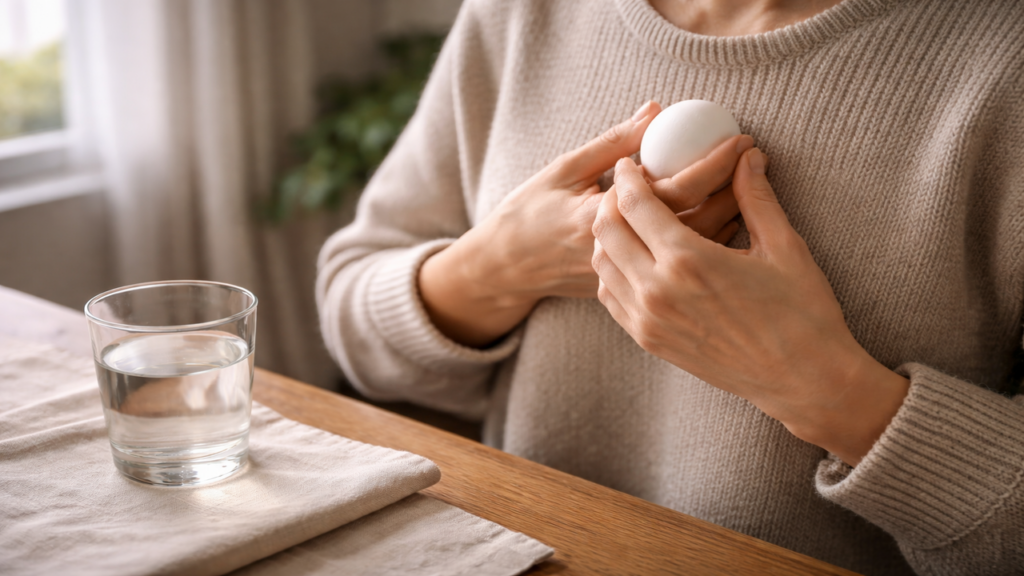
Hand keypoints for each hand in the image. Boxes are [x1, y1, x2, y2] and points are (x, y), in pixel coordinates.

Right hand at [419, 101, 750, 347]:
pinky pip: (683, 267)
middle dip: (734, 187)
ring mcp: (631, 279)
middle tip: (756, 157)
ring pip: (695, 249)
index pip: (675, 190)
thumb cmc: (532, 212)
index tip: (741, 139)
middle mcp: (624, 254)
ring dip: (728, 215)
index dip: (713, 162)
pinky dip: (709, 241)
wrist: (510, 269)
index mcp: (604, 218)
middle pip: (697, 223)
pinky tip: (727, 217)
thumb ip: (614, 143)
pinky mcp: (636, 293)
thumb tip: (657, 111)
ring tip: (749, 182)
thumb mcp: (566, 169)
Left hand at [592, 150, 909, 465]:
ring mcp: (649, 320)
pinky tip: (633, 260)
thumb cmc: (801, 312)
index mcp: (688, 259)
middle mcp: (658, 290)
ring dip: (608, 236)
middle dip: (612, 201)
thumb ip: (756, 197)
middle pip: (606, 230)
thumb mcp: (783, 247)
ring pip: (601, 265)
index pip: (634, 204)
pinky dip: (611, 271)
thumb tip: (748, 155)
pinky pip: (610, 298)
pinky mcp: (650, 341)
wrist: (802, 379)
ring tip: (628, 221)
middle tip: (626, 188)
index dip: (628, 177)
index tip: (631, 164)